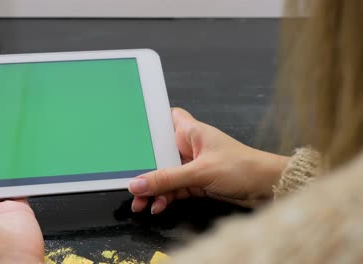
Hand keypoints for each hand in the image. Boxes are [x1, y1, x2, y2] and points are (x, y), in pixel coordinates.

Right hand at [128, 108, 288, 213]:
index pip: (166, 119)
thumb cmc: (243, 168)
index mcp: (192, 132)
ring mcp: (194, 165)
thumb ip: (168, 179)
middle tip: (131, 182)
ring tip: (140, 202)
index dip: (150, 123)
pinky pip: (175, 188)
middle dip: (146, 168)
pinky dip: (166, 196)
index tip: (132, 133)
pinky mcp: (198, 182)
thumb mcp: (200, 173)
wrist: (268, 188)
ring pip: (167, 174)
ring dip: (154, 187)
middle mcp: (191, 146)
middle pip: (161, 153)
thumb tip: (139, 183)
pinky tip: (158, 205)